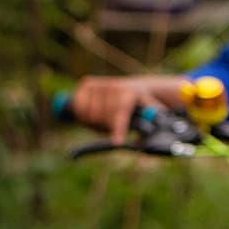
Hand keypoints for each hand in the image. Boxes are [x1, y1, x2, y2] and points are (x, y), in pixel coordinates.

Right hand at [69, 75, 185, 142]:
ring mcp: (100, 84)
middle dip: (105, 129)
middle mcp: (114, 86)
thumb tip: (138, 146)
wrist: (134, 87)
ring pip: (88, 114)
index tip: (116, 143)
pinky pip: (78, 106)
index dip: (118, 129)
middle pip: (102, 118)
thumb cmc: (142, 107)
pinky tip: (91, 116)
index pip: (120, 114)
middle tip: (113, 131)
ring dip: (93, 124)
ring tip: (104, 123)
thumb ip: (147, 132)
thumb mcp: (150, 117)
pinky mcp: (87, 83)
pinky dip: (82, 115)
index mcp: (130, 94)